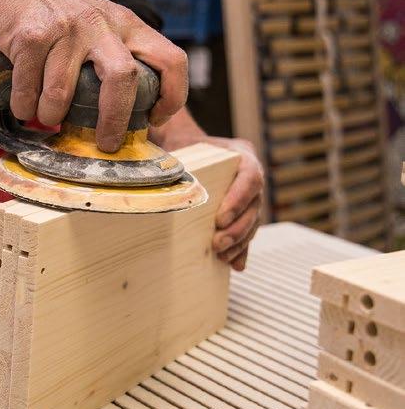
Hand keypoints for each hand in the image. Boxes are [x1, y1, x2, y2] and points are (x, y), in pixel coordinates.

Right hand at [0, 0, 188, 151]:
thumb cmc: (58, 12)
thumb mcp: (100, 22)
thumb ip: (115, 55)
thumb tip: (126, 116)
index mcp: (127, 24)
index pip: (171, 60)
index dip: (172, 96)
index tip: (154, 118)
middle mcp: (101, 24)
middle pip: (123, 79)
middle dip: (114, 120)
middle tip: (105, 142)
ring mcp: (65, 29)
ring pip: (63, 94)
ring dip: (51, 116)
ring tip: (46, 116)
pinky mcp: (30, 36)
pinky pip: (29, 89)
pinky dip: (24, 105)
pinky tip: (24, 103)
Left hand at [150, 108, 263, 270]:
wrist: (187, 144)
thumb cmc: (183, 145)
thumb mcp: (182, 147)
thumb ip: (176, 159)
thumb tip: (153, 173)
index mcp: (242, 154)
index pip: (250, 177)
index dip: (238, 200)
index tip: (220, 219)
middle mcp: (252, 174)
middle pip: (254, 205)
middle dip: (237, 228)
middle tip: (218, 244)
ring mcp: (251, 194)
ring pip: (253, 221)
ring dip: (239, 241)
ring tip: (222, 254)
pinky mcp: (245, 211)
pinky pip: (248, 232)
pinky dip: (241, 249)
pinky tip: (234, 264)